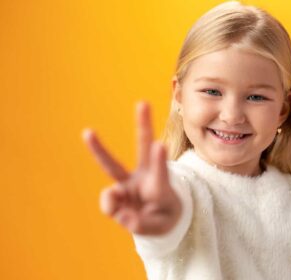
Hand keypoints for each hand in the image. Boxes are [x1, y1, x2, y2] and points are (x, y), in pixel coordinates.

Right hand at [81, 102, 181, 234]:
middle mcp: (144, 176)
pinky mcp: (116, 192)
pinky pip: (109, 203)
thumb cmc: (164, 217)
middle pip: (143, 148)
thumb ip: (140, 223)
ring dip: (98, 147)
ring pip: (111, 164)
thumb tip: (116, 212)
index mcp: (160, 185)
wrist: (158, 219)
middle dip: (143, 125)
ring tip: (88, 134)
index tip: (160, 144)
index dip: (159, 160)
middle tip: (143, 102)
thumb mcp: (161, 226)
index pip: (161, 173)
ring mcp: (128, 183)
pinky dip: (113, 210)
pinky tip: (123, 213)